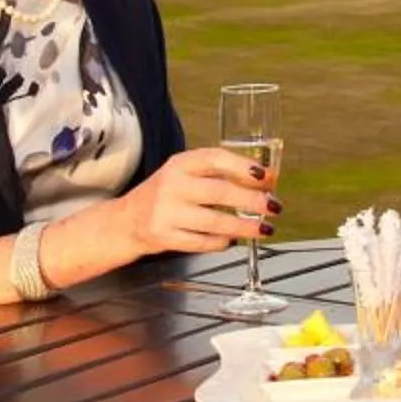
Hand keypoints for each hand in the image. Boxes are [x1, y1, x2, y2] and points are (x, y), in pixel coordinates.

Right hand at [64, 147, 277, 276]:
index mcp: (180, 164)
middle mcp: (172, 185)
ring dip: (244, 226)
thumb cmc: (165, 195)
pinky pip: (202, 242)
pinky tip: (232, 239)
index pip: (216, 159)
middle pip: (220, 192)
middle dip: (252, 201)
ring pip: (214, 221)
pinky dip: (222, 242)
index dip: (244, 167)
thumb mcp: (185, 174)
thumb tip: (266, 179)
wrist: (126, 221)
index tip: (267, 176)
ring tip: (263, 228)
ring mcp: (166, 213)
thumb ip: (219, 174)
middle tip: (274, 206)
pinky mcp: (165, 237)